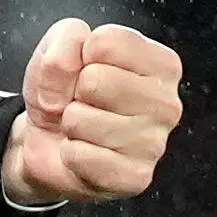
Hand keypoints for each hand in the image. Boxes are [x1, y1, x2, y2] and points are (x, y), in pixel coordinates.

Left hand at [3, 18, 181, 203]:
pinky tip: (85, 153)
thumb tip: (67, 65)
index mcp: (160, 65)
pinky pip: (80, 156)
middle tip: (82, 104)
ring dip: (70, 124)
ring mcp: (155, 144)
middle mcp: (167, 103)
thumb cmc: (65, 92)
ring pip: (82, 119)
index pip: (107, 42)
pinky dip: (69, 153)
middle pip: (95, 80)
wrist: (49, 142)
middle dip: (72, 93)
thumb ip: (65, 38)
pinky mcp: (136, 177)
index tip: (84, 72)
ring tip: (83, 129)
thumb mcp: (57, 51)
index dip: (79, 57)